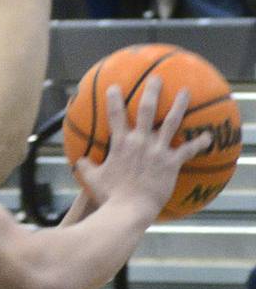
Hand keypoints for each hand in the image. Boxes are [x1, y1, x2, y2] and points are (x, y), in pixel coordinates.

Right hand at [75, 76, 212, 221]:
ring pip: (172, 122)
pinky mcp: (171, 163)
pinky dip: (199, 143)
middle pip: (148, 110)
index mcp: (121, 144)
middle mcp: (141, 141)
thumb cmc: (110, 196)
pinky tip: (208, 137)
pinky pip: (188, 150)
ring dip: (179, 106)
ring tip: (185, 92)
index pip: (115, 116)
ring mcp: (158, 150)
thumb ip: (86, 167)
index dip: (114, 100)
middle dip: (152, 91)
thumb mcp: (92, 180)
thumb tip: (79, 161)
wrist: (129, 210)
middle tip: (157, 78)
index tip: (114, 87)